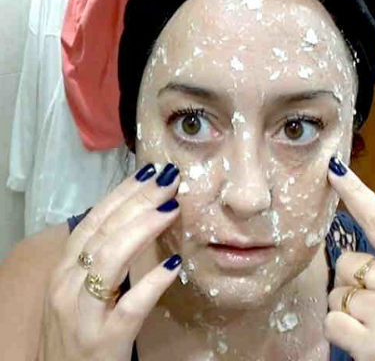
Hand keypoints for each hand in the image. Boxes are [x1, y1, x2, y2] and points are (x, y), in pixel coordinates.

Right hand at [38, 163, 181, 360]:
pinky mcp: (105, 340)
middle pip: (104, 233)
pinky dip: (153, 282)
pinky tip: (173, 264)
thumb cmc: (77, 329)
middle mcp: (67, 286)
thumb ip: (100, 257)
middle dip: (139, 202)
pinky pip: (132, 305)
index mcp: (64, 269)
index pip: (94, 220)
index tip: (150, 172)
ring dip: (143, 230)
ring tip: (171, 209)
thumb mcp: (79, 289)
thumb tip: (135, 217)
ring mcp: (83, 314)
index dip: (122, 194)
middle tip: (169, 181)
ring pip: (110, 260)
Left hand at [324, 157, 374, 360]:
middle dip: (351, 284)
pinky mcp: (372, 341)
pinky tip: (363, 342)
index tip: (334, 170)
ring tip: (372, 325)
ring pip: (335, 294)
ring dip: (346, 311)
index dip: (356, 193)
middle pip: (344, 263)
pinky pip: (332, 321)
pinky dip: (340, 333)